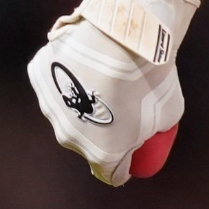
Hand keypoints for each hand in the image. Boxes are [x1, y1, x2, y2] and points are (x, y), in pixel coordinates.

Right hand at [26, 0, 195, 185]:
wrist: (127, 36)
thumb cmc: (152, 77)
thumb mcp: (169, 113)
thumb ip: (155, 131)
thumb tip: (149, 133)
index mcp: (102, 152)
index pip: (111, 173)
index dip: (123, 166)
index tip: (131, 156)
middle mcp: (69, 136)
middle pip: (86, 143)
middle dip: (102, 133)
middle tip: (121, 109)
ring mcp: (50, 106)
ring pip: (67, 112)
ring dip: (83, 103)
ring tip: (104, 79)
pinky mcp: (39, 76)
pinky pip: (55, 81)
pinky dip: (68, 75)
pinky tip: (85, 62)